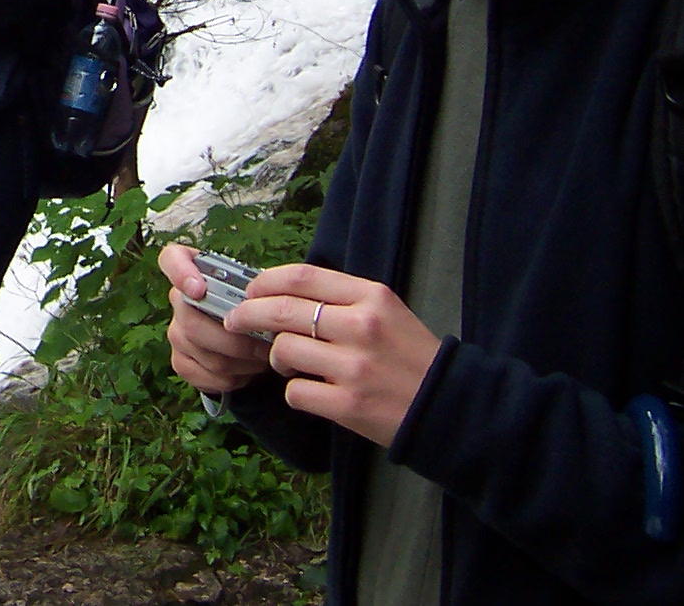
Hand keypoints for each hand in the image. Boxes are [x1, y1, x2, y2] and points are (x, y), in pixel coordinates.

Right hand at [158, 243, 274, 396]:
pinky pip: (207, 376)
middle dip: (237, 341)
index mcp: (194, 271)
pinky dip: (234, 378)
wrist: (246, 338)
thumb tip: (268, 305)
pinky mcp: (180, 362)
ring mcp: (176, 333)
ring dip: (243, 362)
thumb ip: (255, 287)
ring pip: (207, 355)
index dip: (180, 274)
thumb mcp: (255, 287)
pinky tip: (247, 370)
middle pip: (193, 323)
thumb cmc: (252, 306)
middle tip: (266, 346)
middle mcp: (178, 300)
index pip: (171, 259)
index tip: (199, 290)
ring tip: (263, 358)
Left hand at [223, 262, 442, 448]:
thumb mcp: (386, 312)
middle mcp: (361, 326)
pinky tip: (308, 391)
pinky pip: (295, 392)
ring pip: (283, 350)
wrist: (448, 406)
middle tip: (235, 321)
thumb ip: (342, 300)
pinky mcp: (348, 404)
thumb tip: (284, 294)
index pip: (302, 276)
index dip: (265, 281)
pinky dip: (294, 391)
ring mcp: (353, 367)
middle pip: (282, 310)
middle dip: (248, 314)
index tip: (250, 290)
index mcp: (370, 297)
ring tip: (288, 364)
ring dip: (276, 358)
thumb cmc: (412, 356)